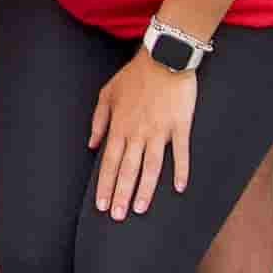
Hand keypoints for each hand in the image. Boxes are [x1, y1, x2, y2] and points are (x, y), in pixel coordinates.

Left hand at [87, 51, 198, 217]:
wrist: (164, 56)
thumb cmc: (135, 75)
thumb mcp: (107, 94)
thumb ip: (98, 121)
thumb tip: (92, 146)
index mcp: (120, 125)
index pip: (110, 162)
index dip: (105, 185)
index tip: (101, 205)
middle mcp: (138, 132)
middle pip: (128, 169)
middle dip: (121, 194)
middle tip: (117, 216)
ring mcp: (160, 130)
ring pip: (151, 166)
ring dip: (145, 189)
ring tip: (140, 209)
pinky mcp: (180, 125)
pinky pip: (181, 152)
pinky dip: (181, 170)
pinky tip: (179, 188)